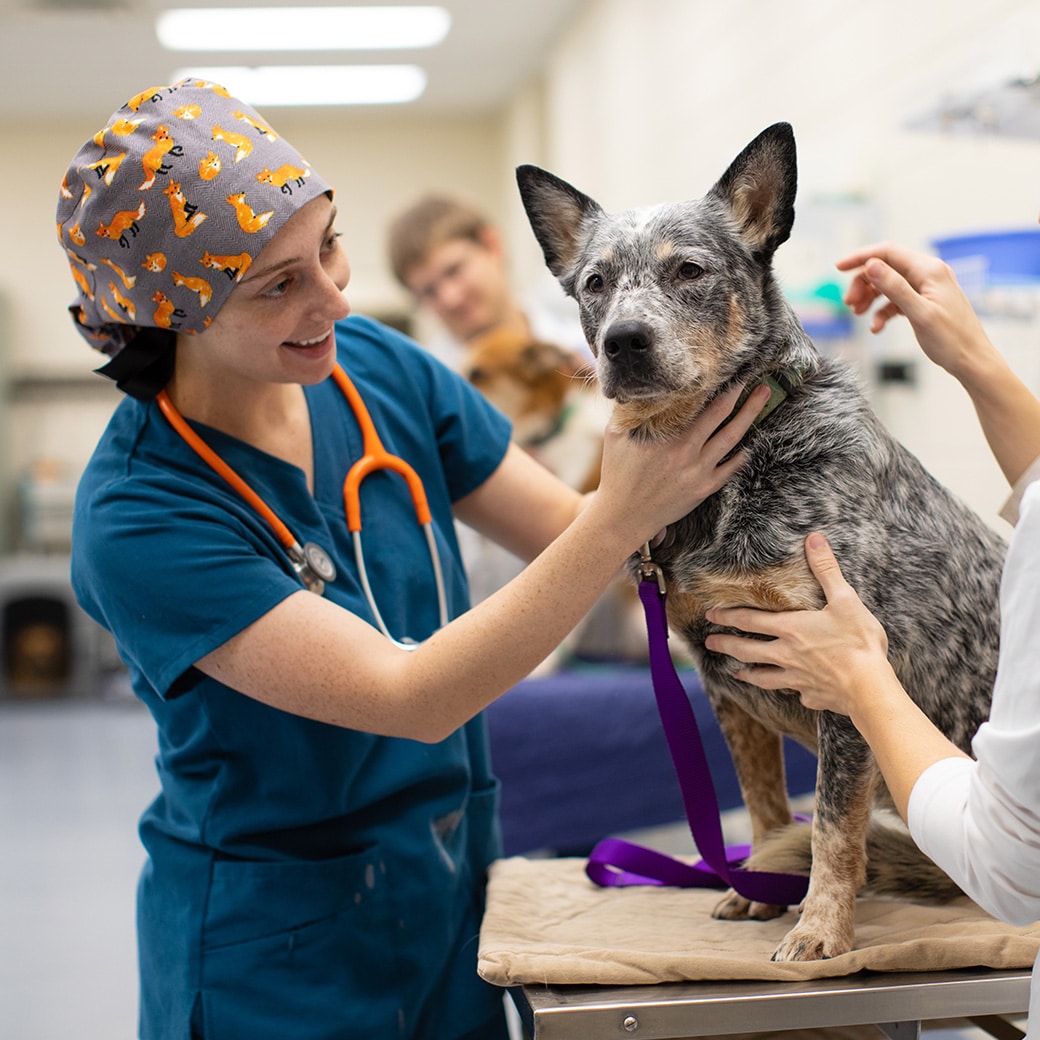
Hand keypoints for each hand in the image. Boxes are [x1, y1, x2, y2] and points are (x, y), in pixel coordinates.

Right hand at [595, 382, 770, 546]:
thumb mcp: (615, 436)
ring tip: (763, 396)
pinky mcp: (703, 489)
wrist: (624, 517)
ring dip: (750, 415)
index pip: (697, 401)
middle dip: (741, 393)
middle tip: (756, 376)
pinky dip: (744, 453)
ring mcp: (699, 472)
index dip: (714, 384)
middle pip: (722, 414)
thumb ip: (628, 410)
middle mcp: (687, 452)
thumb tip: (637, 386)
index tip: (726, 368)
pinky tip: (752, 440)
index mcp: (667, 436)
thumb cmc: (617, 474)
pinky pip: (731, 468)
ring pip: (732, 438)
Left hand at [704, 532, 891, 714]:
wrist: (870, 688)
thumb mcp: (844, 600)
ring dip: (746, 673)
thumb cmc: (858, 642)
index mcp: (790, 629)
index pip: (749, 620)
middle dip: (725, 644)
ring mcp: (797, 678)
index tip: (710, 615)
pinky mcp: (811, 696)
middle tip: (709, 642)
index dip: (727, 617)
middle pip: (747, 650)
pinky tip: (792, 692)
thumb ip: (826, 570)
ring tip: (734, 673)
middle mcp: (786, 654)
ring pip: (763, 676)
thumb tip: (813, 538)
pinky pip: (796, 693)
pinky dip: (791, 691)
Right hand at [835, 241, 994, 381]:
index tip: (838, 267)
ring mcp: (926, 288)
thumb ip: (895, 287)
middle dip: (863, 284)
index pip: (888, 253)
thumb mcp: (919, 313)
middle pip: (885, 269)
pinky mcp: (923, 303)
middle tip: (849, 304)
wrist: (971, 360)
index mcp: (929, 270)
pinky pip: (895, 301)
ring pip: (888, 285)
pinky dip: (882, 312)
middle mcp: (928, 274)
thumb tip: (871, 265)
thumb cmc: (951, 339)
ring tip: (858, 315)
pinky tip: (876, 328)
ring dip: (869, 298)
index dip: (861, 257)